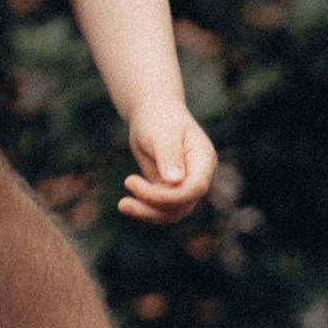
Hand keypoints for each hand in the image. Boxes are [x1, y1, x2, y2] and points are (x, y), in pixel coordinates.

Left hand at [120, 102, 215, 224]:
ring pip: (170, 212)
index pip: (196, 187)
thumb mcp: (163, 134)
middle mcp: (198, 178)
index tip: (144, 190)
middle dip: (154, 205)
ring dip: (146, 212)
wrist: (153, 115)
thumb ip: (169, 156)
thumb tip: (175, 181)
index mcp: (204, 161)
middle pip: (182, 205)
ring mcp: (184, 188)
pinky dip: (142, 208)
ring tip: (122, 205)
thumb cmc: (160, 119)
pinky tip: (125, 203)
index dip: (173, 196)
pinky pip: (158, 209)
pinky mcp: (169, 193)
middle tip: (127, 188)